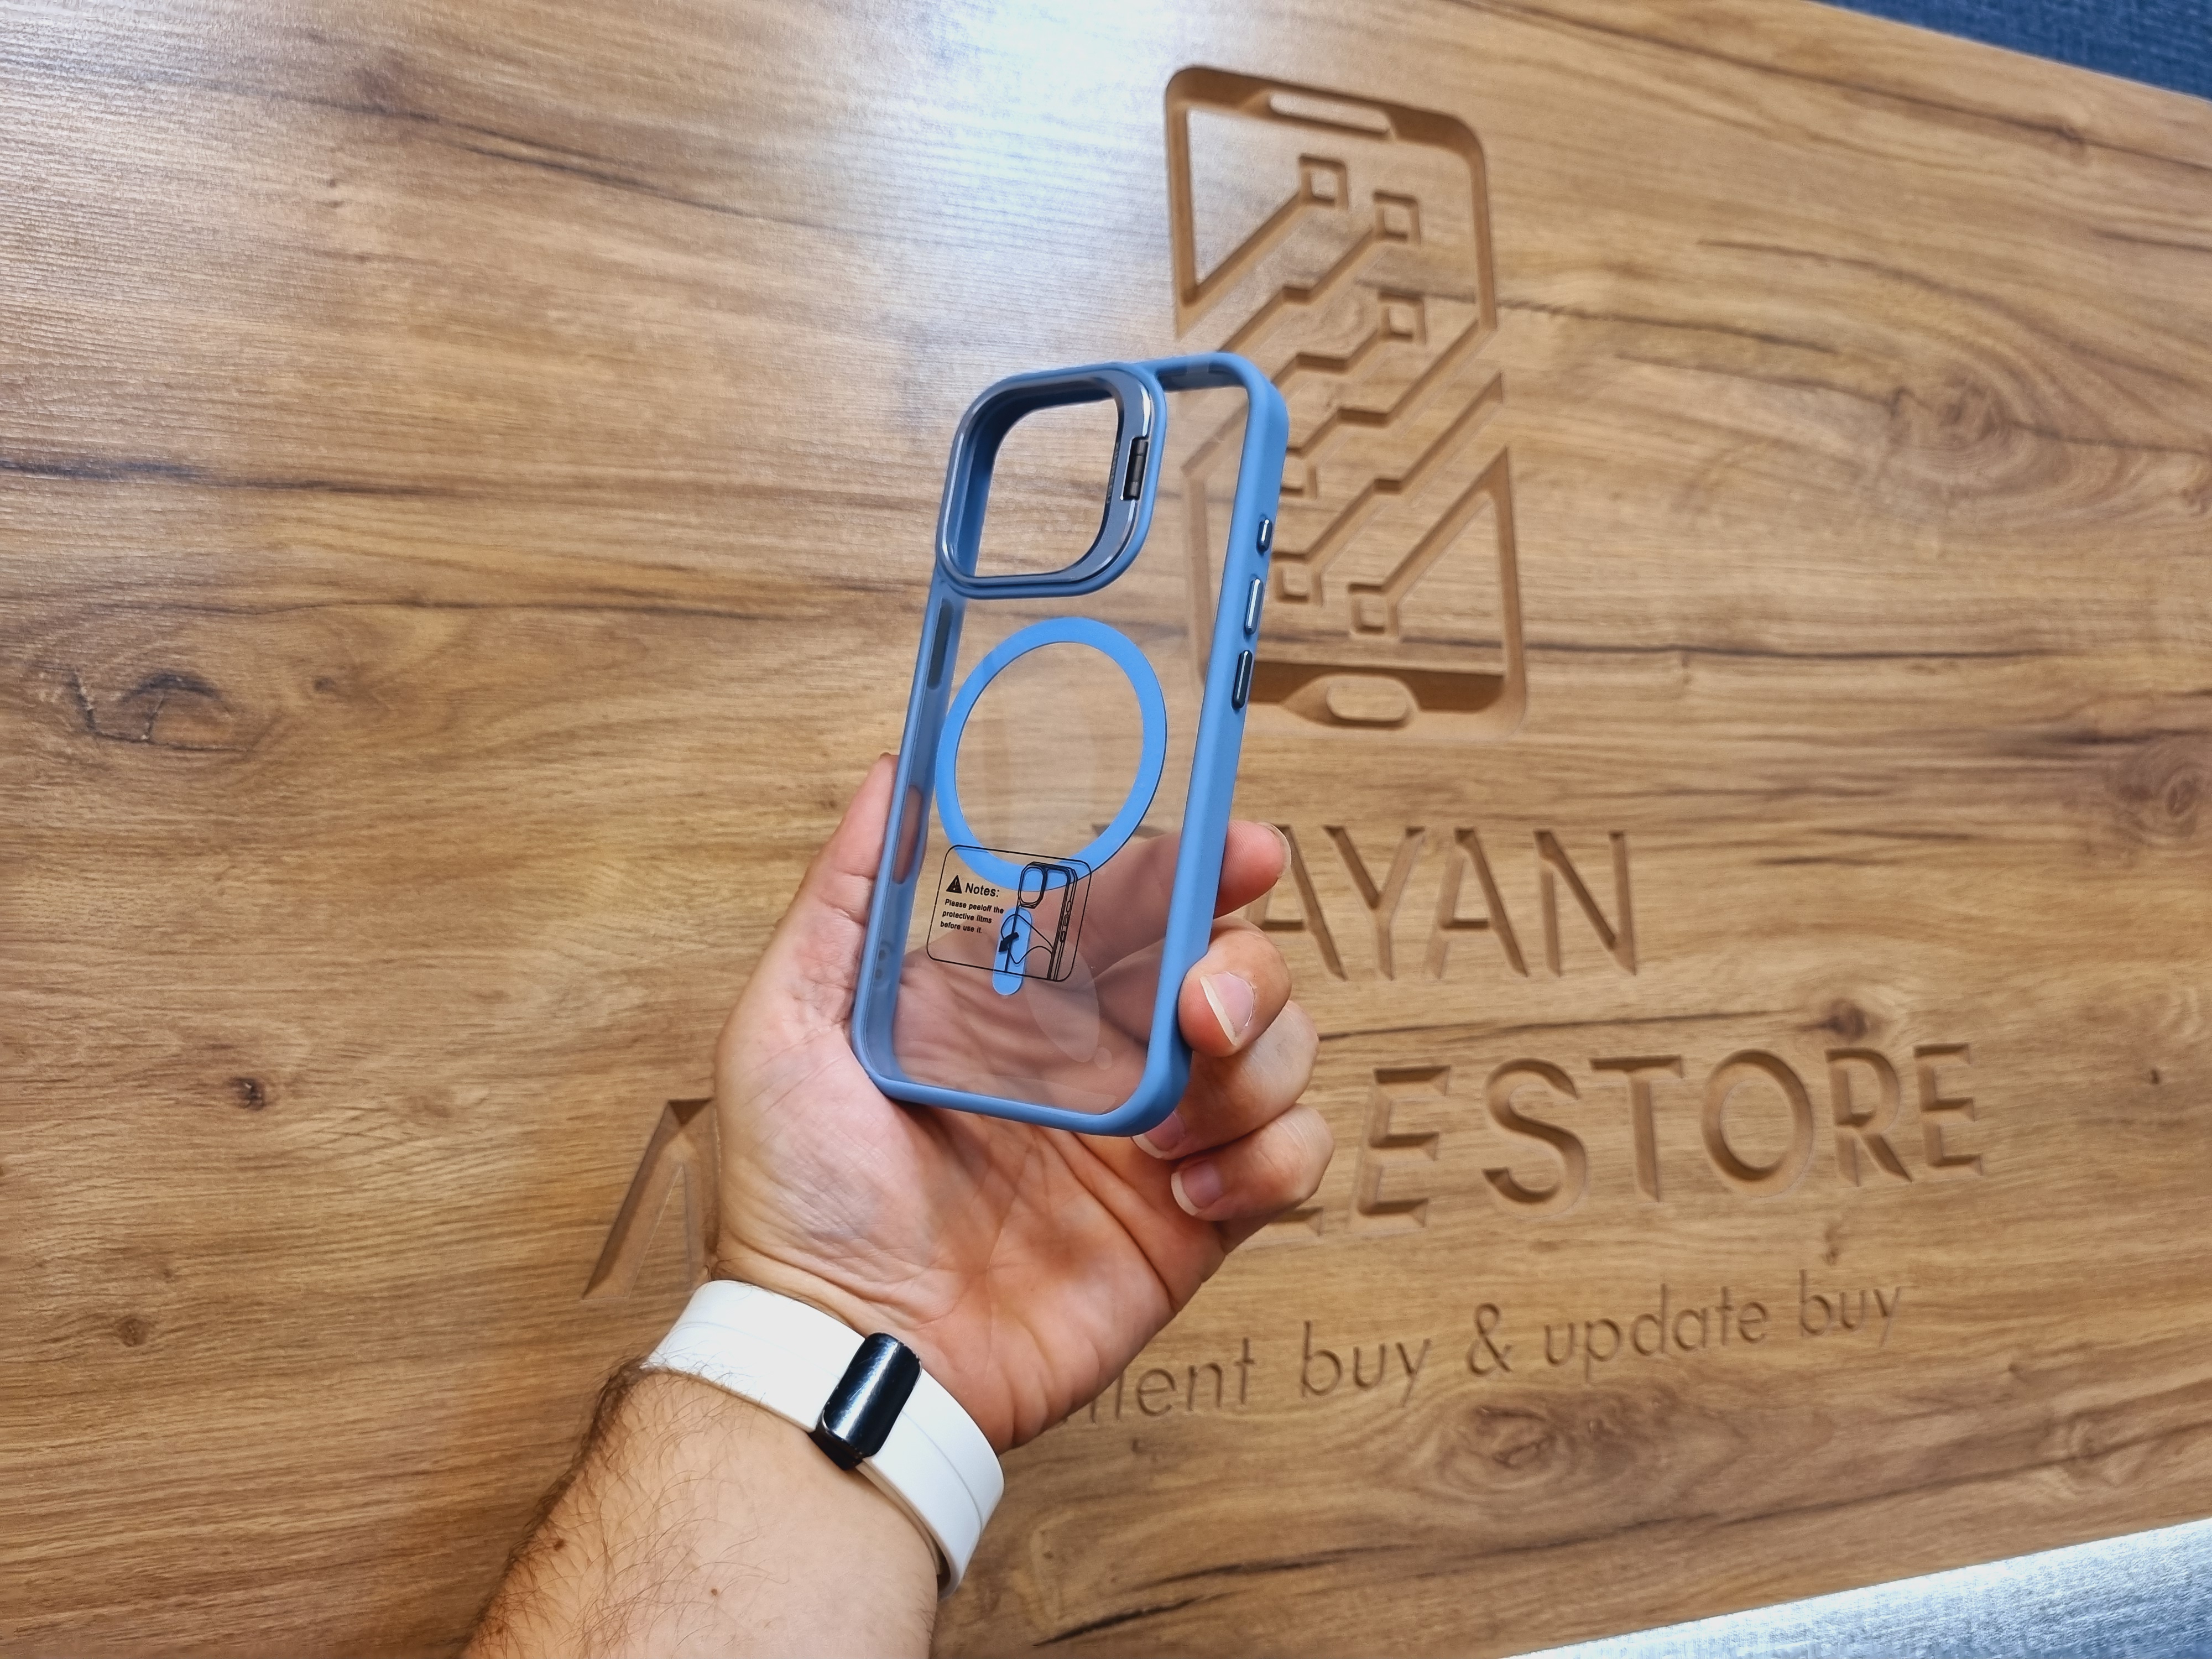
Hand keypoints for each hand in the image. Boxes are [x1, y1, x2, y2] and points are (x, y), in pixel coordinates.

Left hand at [713, 754, 1329, 1449]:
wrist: (846, 1350)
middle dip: (1245, 968)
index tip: (1243, 849)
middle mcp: (1101, 1056)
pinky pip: (1291, 1159)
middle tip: (1201, 1009)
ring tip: (1165, 1130)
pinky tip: (1185, 1191)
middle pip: (1232, 965)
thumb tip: (890, 771)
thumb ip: (849, 895)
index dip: (1202, 865)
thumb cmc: (801, 1195)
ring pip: (1278, 1053)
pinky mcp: (1193, 1224)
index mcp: (1024, 998)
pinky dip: (1267, 1160)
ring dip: (1255, 1068)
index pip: (1140, 900)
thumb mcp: (790, 1021)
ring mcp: (1155, 1139)